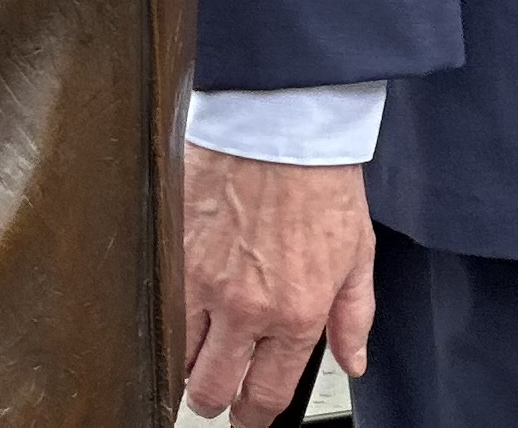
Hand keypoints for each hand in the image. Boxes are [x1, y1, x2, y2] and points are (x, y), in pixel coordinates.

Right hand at [182, 148, 372, 426]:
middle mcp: (246, 308)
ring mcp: (203, 279)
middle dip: (212, 398)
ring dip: (184, 359)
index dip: (252, 416)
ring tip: (193, 350)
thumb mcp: (357, 253)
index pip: (262, 395)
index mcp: (295, 316)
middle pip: (209, 388)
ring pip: (176, 352)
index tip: (248, 413)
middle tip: (215, 389)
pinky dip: (164, 312)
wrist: (279, 119)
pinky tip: (176, 305)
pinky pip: (159, 301)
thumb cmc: (320, 177)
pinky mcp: (175, 246)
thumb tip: (353, 361)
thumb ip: (354, 317)